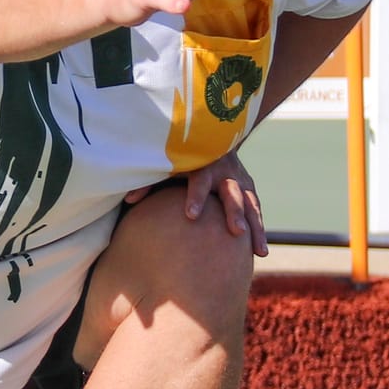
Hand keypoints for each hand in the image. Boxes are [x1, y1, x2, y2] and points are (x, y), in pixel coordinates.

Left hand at [126, 152, 266, 256]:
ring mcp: (240, 179)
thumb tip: (128, 201)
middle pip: (231, 192)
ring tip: (257, 251)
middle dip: (234, 211)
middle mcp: (225, 170)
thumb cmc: (182, 155)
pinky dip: (259, 230)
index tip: (191, 215)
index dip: (196, 196)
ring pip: (250, 203)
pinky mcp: (248, 188)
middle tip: (236, 232)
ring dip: (255, 226)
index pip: (199, 179)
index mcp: (202, 162)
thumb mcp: (167, 163)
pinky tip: (259, 253)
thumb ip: (150, 181)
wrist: (212, 135)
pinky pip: (256, 210)